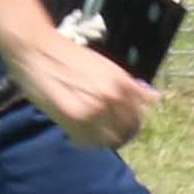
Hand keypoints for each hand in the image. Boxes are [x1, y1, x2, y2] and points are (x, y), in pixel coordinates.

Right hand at [18, 33, 158, 150]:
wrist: (38, 50)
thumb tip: (155, 98)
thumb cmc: (70, 57)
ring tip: (89, 134)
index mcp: (122, 83)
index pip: (138, 117)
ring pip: (107, 141)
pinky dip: (83, 143)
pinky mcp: (72, 120)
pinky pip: (86, 143)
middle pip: (126, 132)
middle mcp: (111, 97)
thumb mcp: (106, 66)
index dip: (132, 125)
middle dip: (118, 135)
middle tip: (105, 134)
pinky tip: (76, 134)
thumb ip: (128, 85)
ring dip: (100, 141)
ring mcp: (93, 110)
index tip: (123, 127)